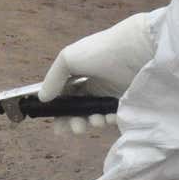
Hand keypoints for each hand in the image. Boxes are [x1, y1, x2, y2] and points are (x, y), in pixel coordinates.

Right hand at [38, 11, 159, 134]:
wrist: (136, 50)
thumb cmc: (100, 51)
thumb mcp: (68, 58)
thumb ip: (53, 79)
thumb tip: (42, 98)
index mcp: (78, 72)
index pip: (65, 97)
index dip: (60, 112)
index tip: (58, 128)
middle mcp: (93, 82)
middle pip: (79, 109)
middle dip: (75, 121)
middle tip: (77, 129)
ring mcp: (109, 92)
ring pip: (95, 114)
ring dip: (92, 121)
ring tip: (96, 121)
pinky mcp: (125, 99)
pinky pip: (112, 115)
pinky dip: (109, 119)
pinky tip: (109, 118)